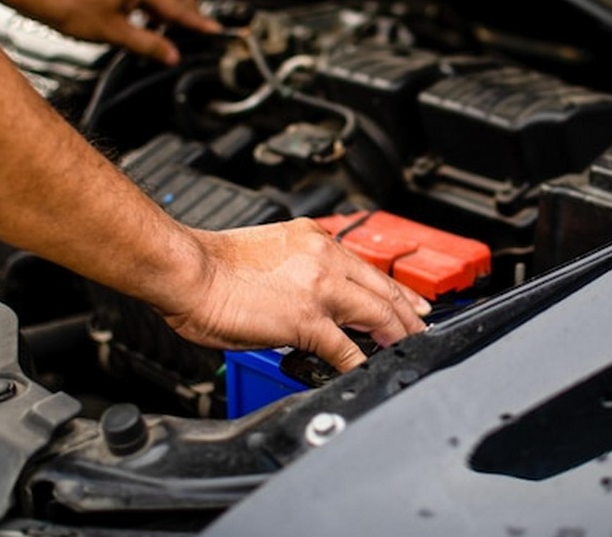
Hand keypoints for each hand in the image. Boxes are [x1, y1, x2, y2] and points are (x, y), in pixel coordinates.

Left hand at [23, 0, 220, 64]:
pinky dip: (150, 2)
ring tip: (161, 31)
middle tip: (190, 33)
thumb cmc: (66, 5)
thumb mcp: (112, 32)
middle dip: (187, 9)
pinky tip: (140, 20)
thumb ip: (147, 43)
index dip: (197, 22)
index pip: (178, 6)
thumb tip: (172, 55)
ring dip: (167, 7)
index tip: (214, 32)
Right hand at [158, 218, 430, 372]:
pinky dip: (360, 362)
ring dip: (397, 333)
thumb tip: (304, 296)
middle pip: (381, 287)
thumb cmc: (213, 265)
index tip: (408, 298)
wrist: (188, 270)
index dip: (392, 286)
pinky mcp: (307, 318)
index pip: (365, 266)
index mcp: (313, 240)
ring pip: (375, 312)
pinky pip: (345, 347)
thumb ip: (297, 270)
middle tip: (422, 324)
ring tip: (409, 347)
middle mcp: (323, 258)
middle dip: (407, 310)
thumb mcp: (269, 252)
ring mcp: (319, 288)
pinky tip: (367, 371)